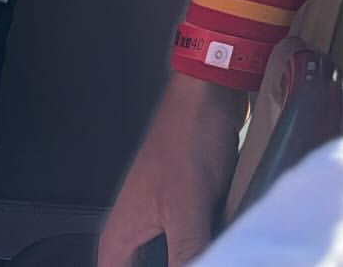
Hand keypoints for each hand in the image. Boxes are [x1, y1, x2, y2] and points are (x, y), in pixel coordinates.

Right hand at [96, 71, 247, 266]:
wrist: (210, 94)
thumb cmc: (188, 137)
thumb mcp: (187, 209)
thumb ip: (187, 256)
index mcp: (119, 241)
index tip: (176, 262)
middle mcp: (133, 236)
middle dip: (175, 264)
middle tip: (202, 256)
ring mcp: (159, 223)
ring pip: (171, 261)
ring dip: (193, 257)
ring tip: (214, 250)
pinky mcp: (183, 213)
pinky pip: (188, 246)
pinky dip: (203, 249)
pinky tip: (223, 244)